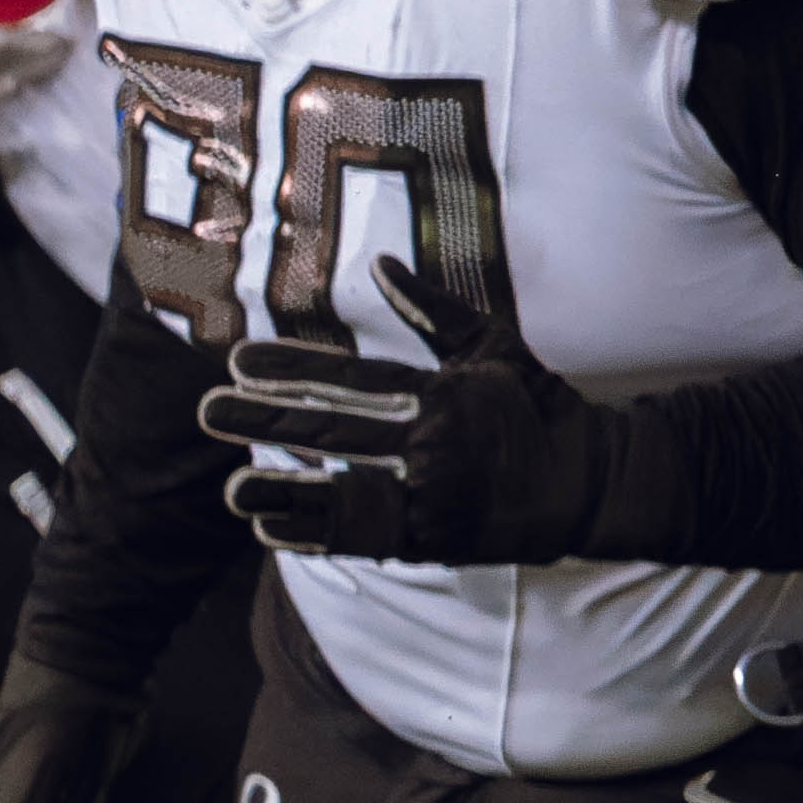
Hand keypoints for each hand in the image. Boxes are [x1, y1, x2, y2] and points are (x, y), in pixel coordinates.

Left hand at [199, 338, 618, 563]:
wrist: (593, 484)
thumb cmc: (541, 407)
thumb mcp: (492, 347)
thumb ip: (430, 310)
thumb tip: (381, 262)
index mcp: (444, 394)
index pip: (355, 379)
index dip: (295, 369)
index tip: (239, 359)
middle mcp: (434, 444)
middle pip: (336, 430)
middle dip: (268, 421)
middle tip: (209, 411)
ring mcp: (433, 496)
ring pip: (345, 493)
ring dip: (285, 492)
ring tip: (232, 489)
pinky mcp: (435, 539)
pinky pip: (367, 538)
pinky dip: (319, 535)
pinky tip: (271, 528)